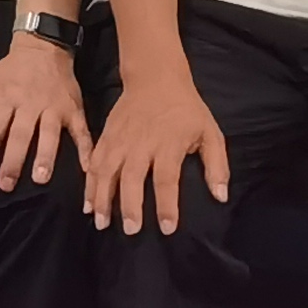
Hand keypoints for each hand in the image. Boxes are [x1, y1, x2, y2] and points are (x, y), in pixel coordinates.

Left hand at [0, 31, 94, 193]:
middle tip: (6, 185)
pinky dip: (86, 149)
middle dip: (12, 162)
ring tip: (41, 179)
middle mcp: (29, 104)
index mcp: (5, 98)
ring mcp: (54, 107)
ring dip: (45, 157)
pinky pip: (82, 131)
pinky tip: (86, 168)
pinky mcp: (74, 109)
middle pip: (19, 136)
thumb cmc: (7, 74)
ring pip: (49, 134)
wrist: (42, 49)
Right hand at [88, 73, 229, 234]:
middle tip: (130, 230)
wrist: (155, 77)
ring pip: (106, 172)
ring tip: (101, 222)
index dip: (166, 205)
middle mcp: (141, 144)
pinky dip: (89, 184)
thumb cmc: (186, 109)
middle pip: (132, 178)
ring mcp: (120, 140)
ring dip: (102, 198)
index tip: (166, 228)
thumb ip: (217, 165)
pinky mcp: (106, 136)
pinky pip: (94, 163)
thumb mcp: (211, 132)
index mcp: (169, 144)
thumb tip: (220, 196)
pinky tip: (88, 203)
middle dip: (129, 206)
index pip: (166, 180)